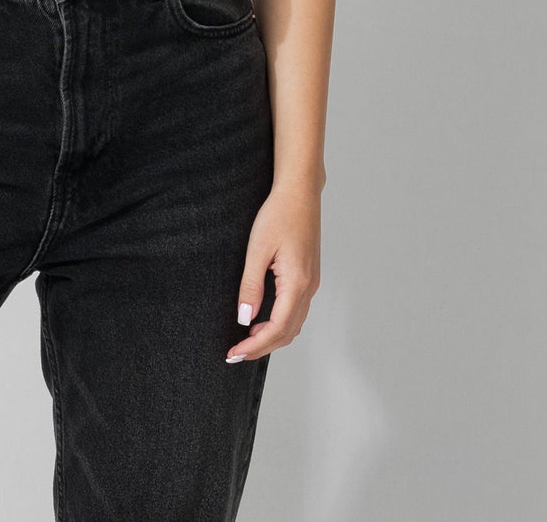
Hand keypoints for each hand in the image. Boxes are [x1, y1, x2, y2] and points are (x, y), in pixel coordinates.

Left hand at [227, 181, 321, 361]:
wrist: (300, 192)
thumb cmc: (278, 214)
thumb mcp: (258, 249)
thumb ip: (251, 285)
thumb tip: (245, 318)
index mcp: (297, 283)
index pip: (277, 329)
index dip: (255, 346)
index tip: (234, 353)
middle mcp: (309, 287)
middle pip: (288, 332)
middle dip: (262, 347)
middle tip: (235, 353)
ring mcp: (312, 282)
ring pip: (294, 324)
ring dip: (271, 337)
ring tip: (246, 339)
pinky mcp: (309, 276)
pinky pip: (296, 310)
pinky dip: (280, 323)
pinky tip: (262, 319)